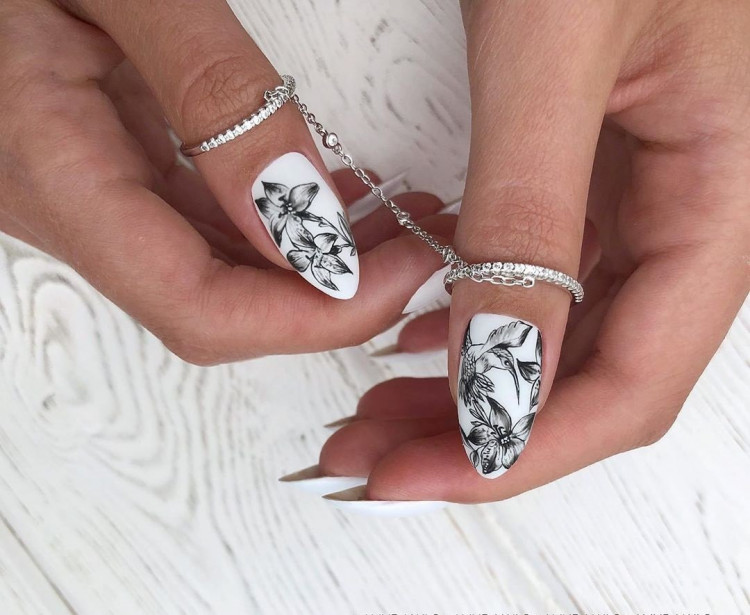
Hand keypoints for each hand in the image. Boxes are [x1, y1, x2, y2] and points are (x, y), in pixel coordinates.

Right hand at [0, 0, 452, 362]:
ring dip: (322, 262)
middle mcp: (77, 212)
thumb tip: (300, 211)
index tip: (400, 274)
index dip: (312, 317)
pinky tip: (340, 197)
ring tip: (403, 219)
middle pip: (224, 309)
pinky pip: (215, 227)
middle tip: (421, 247)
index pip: (200, 311)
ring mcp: (99, 199)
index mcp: (58, 179)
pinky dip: (287, 225)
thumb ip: (213, 91)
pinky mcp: (121, 174)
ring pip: (227, 274)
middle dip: (336, 296)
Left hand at [312, 0, 749, 505]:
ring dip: (465, 392)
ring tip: (373, 418)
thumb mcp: (557, 51)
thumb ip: (530, 216)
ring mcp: (639, 193)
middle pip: (588, 377)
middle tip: (375, 462)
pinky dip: (473, 325)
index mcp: (723, 191)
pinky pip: (540, 279)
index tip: (424, 479)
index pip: (631, 381)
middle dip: (479, 437)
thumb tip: (497, 374)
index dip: (524, 448)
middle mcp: (688, 208)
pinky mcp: (590, 169)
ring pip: (558, 338)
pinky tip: (414, 339)